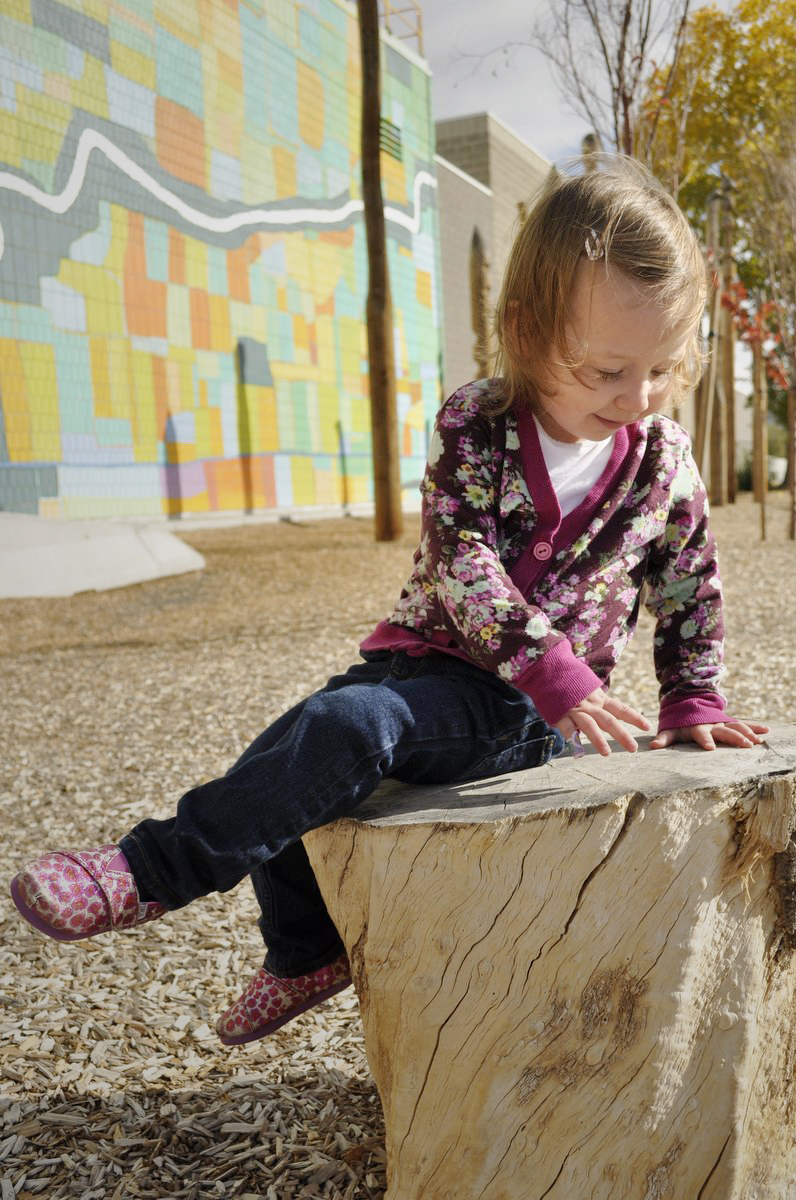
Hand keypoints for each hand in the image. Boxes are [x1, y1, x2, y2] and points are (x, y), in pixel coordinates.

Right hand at [556, 689, 651, 756]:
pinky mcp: (559, 713)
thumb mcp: (588, 689)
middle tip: (634, 748)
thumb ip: (598, 702)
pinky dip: (570, 736)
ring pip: (589, 725)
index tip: (647, 726)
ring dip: (598, 739)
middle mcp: (590, 705)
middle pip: (609, 720)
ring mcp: (574, 709)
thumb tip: (612, 714)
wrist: (548, 670)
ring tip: (606, 753)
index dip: (634, 717)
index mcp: (599, 699)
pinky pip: (566, 727)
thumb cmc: (570, 683)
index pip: (620, 709)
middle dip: (622, 735)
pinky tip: (575, 748)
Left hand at [649, 719, 769, 751]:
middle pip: (724, 731)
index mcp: (697, 728)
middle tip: (745, 745)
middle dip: (735, 737)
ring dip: (748, 733)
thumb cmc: (679, 722)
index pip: (701, 734)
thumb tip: (652, 746)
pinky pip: (744, 724)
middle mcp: (712, 724)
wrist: (689, 703)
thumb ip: (663, 738)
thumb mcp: (670, 729)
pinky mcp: (729, 722)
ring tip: (757, 741)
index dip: (705, 740)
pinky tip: (766, 732)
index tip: (710, 748)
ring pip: (737, 726)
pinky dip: (755, 727)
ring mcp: (722, 722)